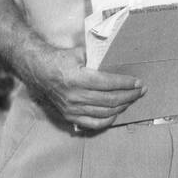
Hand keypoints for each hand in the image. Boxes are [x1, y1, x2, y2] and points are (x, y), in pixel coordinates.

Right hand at [25, 48, 146, 131]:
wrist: (37, 71)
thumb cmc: (60, 59)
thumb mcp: (79, 53)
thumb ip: (97, 57)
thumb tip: (118, 59)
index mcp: (78, 78)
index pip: (109, 84)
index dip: (126, 84)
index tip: (138, 82)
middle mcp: (75, 96)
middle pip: (110, 100)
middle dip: (129, 96)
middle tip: (140, 91)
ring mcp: (72, 108)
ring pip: (104, 113)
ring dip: (122, 107)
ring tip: (131, 100)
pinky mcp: (69, 116)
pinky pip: (92, 124)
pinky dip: (107, 120)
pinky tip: (116, 113)